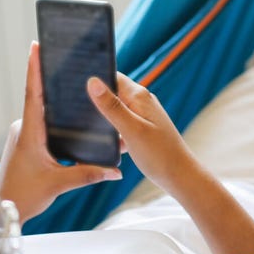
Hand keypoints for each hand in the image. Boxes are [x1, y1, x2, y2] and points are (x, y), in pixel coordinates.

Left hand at [0, 42, 122, 220]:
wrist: (3, 209)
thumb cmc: (25, 195)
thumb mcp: (59, 184)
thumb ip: (88, 174)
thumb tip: (116, 171)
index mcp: (30, 132)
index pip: (33, 93)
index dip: (35, 68)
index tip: (36, 45)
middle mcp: (25, 128)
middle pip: (40, 97)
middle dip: (53, 77)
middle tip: (68, 56)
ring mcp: (24, 134)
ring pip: (43, 111)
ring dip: (57, 99)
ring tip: (76, 82)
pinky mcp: (26, 143)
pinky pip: (43, 124)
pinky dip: (56, 118)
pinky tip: (72, 116)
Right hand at [85, 73, 198, 195]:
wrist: (180, 177)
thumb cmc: (159, 154)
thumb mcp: (130, 129)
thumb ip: (111, 106)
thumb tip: (92, 81)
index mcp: (139, 96)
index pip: (112, 76)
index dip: (94, 79)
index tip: (73, 86)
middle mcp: (141, 102)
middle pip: (112, 92)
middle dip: (95, 100)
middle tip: (73, 110)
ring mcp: (142, 116)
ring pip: (115, 110)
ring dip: (102, 118)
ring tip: (84, 127)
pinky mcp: (142, 130)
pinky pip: (120, 125)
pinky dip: (111, 132)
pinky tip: (102, 144)